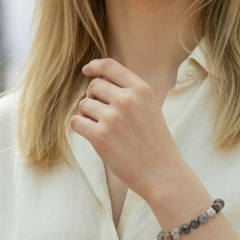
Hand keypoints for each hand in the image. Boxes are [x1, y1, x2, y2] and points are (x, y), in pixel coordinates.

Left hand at [70, 58, 184, 200]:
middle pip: (94, 85)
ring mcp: (113, 117)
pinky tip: (92, 136)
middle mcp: (127, 99)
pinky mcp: (100, 136)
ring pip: (84, 104)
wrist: (162, 173)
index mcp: (141, 89)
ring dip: (87, 115)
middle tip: (101, 114)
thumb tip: (98, 83)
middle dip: (93, 97)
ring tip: (102, 129)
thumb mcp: (150, 109)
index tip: (87, 70)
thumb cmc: (155, 144)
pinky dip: (80, 127)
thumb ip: (130, 94)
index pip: (110, 67)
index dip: (95, 66)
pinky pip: (76, 122)